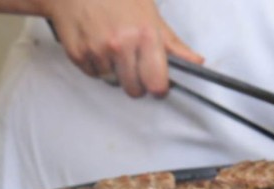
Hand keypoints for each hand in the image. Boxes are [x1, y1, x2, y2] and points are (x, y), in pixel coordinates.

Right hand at [40, 0, 202, 96]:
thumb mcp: (149, 13)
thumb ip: (172, 43)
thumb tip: (197, 63)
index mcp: (144, 35)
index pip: (157, 84)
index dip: (159, 87)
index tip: (158, 83)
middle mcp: (120, 45)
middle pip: (134, 90)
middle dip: (136, 81)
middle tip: (133, 62)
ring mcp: (97, 51)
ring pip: (112, 82)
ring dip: (115, 72)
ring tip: (112, 47)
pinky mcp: (77, 54)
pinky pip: (93, 75)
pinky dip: (96, 65)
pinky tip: (97, 44)